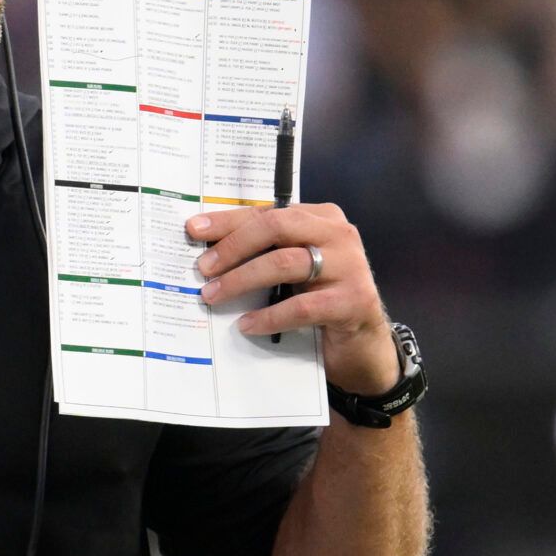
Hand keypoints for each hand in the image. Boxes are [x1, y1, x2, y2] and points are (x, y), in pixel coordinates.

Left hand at [187, 203, 397, 396]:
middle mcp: (339, 234)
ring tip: (213, 296)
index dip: (228, 221)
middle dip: (233, 246)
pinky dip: (269, 316)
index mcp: (321, 217)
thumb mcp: (294, 268)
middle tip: (203, 268)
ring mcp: (350, 266)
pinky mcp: (353, 301)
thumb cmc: (320, 298)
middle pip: (276, 227)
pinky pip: (301, 306)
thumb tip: (209, 251)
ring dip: (242, 280)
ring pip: (285, 263)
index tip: (193, 230)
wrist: (362, 343)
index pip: (267, 212)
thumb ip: (266, 252)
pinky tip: (247, 324)